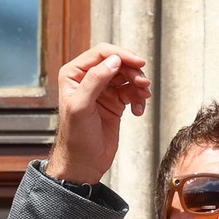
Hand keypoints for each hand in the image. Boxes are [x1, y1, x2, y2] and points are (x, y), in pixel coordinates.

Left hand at [45, 43, 150, 184]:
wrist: (83, 164)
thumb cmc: (75, 138)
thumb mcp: (81, 106)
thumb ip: (95, 79)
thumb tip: (114, 60)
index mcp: (74, 74)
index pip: (101, 53)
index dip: (121, 55)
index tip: (138, 63)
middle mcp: (88, 79)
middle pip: (117, 63)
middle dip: (133, 71)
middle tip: (143, 84)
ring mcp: (103, 91)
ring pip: (126, 77)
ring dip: (138, 85)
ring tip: (143, 97)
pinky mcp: (114, 104)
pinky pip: (131, 93)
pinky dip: (138, 99)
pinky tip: (138, 110)